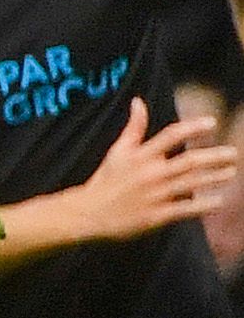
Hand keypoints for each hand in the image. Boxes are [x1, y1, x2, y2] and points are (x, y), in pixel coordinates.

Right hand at [39, 98, 239, 245]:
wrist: (87, 214)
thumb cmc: (106, 180)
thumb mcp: (117, 151)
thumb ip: (133, 127)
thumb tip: (138, 101)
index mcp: (140, 156)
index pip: (170, 136)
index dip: (192, 127)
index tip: (212, 123)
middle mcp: (149, 174)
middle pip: (189, 161)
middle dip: (214, 156)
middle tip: (233, 153)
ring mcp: (154, 195)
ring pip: (192, 184)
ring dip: (214, 177)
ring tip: (230, 171)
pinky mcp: (156, 216)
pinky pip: (186, 209)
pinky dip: (204, 205)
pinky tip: (218, 200)